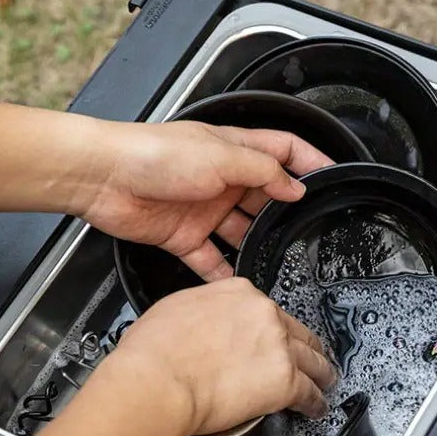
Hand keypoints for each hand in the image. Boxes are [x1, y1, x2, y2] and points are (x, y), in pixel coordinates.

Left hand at [80, 120, 332, 280]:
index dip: (309, 162)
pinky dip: (223, 272)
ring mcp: (203, 210)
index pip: (283, 151)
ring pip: (241, 231)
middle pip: (265, 196)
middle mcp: (221, 180)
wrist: (104, 178)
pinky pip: (211, 259)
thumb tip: (294, 187)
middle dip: (283, 212)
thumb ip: (263, 173)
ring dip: (256, 244)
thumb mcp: (221, 157)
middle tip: (305, 230)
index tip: (332, 178)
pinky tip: (238, 284)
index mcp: (233, 151)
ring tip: (276, 260)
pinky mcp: (183, 236)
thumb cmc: (154, 154)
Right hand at [109, 277, 335, 435]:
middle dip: (306, 346)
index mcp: (239, 293)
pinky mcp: (285, 381)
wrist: (158, 379)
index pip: (267, 309)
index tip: (274, 336)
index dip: (274, 327)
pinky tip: (315, 408)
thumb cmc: (155, 350)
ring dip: (321, 372)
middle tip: (311, 357)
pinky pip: (310, 393)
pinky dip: (315, 403)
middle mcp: (264, 315)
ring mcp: (279, 348)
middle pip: (297, 331)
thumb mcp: (176, 308)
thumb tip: (204, 326)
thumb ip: (204, 312)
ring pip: (312, 360)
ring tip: (324, 382)